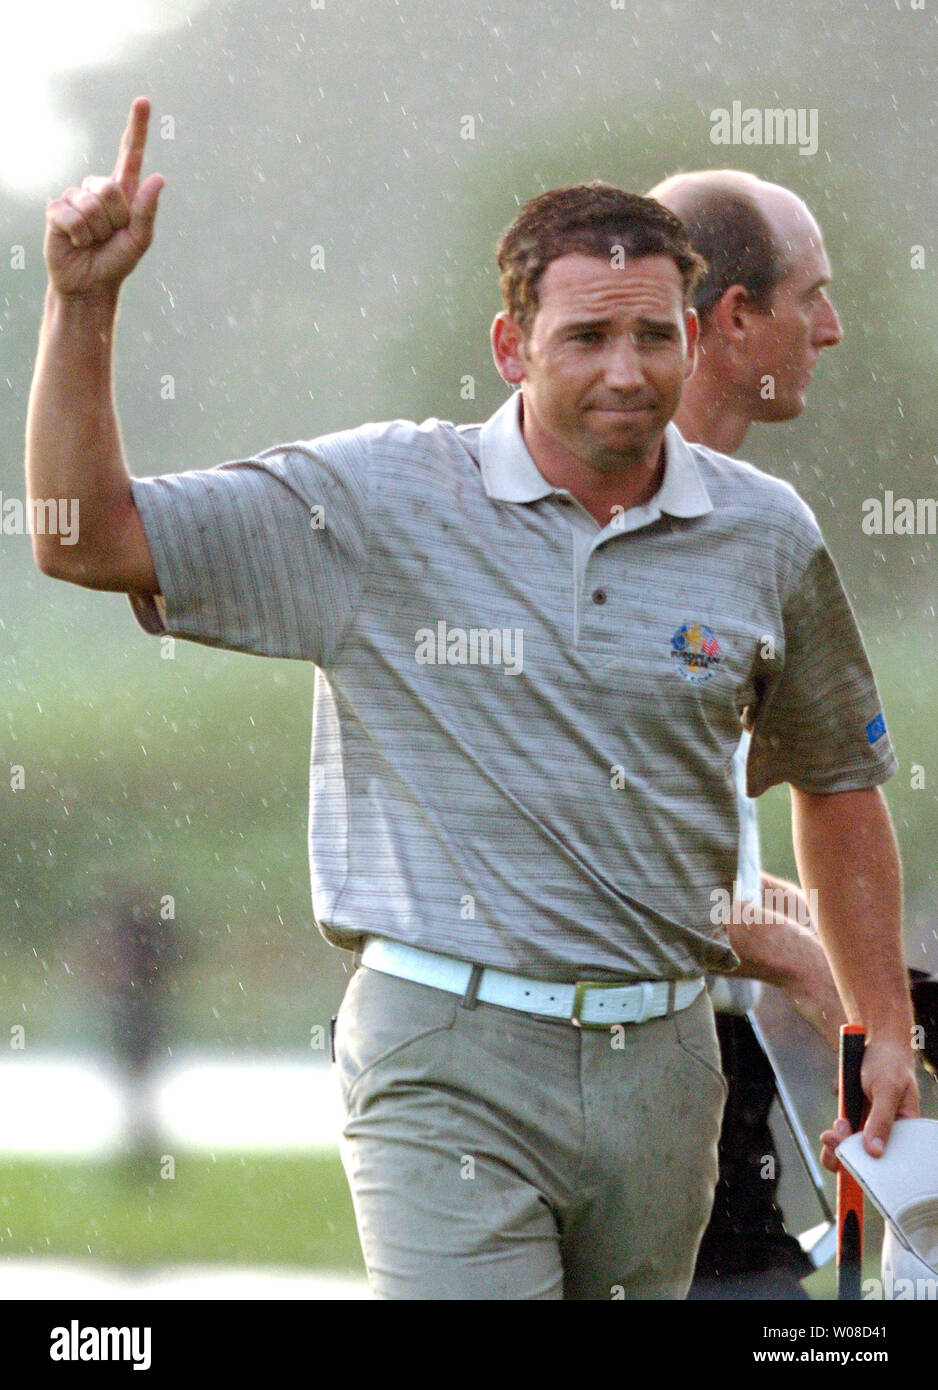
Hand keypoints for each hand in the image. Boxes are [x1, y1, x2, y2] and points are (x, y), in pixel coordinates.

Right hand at [44, 96, 163, 298]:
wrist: (90, 284)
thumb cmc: (116, 262)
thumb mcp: (139, 240)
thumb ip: (148, 210)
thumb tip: (158, 177)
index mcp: (123, 192)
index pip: (130, 154)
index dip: (137, 128)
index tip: (143, 101)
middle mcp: (98, 189)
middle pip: (111, 188)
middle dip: (115, 219)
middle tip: (109, 236)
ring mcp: (75, 197)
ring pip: (92, 204)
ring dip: (96, 231)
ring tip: (93, 241)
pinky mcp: (57, 209)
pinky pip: (73, 215)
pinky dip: (79, 235)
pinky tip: (77, 242)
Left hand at [819, 1034, 918, 1172]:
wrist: (875, 1042)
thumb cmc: (889, 1064)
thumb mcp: (888, 1089)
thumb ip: (881, 1119)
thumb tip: (875, 1151)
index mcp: (906, 1133)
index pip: (891, 1163)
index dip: (870, 1170)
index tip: (849, 1163)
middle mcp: (888, 1133)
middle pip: (867, 1160)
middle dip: (846, 1154)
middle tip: (832, 1137)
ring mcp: (870, 1126)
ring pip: (851, 1150)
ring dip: (838, 1143)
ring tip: (834, 1129)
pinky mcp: (855, 1117)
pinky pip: (843, 1135)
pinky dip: (836, 1133)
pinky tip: (836, 1124)